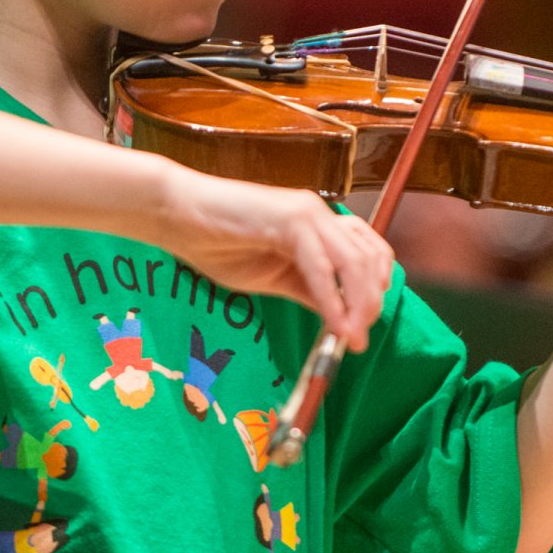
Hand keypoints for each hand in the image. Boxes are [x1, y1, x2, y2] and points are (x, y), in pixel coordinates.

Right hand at [151, 172, 391, 351]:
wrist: (176, 215)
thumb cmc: (217, 242)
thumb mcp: (274, 278)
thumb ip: (309, 291)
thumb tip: (340, 318)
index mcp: (319, 223)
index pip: (370, 253)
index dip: (375, 292)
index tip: (362, 329)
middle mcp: (320, 214)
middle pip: (369, 260)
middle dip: (370, 304)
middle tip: (358, 339)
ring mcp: (306, 213)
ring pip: (353, 262)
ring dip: (358, 305)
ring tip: (350, 337)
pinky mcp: (288, 220)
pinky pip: (321, 266)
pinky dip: (332, 299)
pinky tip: (333, 325)